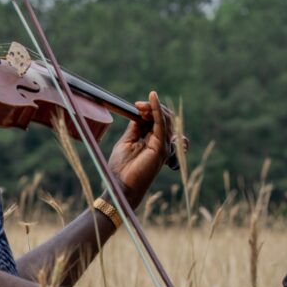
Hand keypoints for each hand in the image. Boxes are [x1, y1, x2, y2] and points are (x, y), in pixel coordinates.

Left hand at [108, 91, 184, 206]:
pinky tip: (152, 100)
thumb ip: (135, 128)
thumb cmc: (122, 168)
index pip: (156, 120)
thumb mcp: (127, 142)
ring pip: (165, 118)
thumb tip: (138, 113)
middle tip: (137, 105)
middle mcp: (161, 143)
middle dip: (151, 107)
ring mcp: (163, 145)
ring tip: (140, 105)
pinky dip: (157, 110)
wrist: (121, 185)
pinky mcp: (161, 147)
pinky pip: (162, 124)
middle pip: (163, 117)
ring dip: (153, 108)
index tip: (136, 105)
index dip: (148, 109)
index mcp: (153, 142)